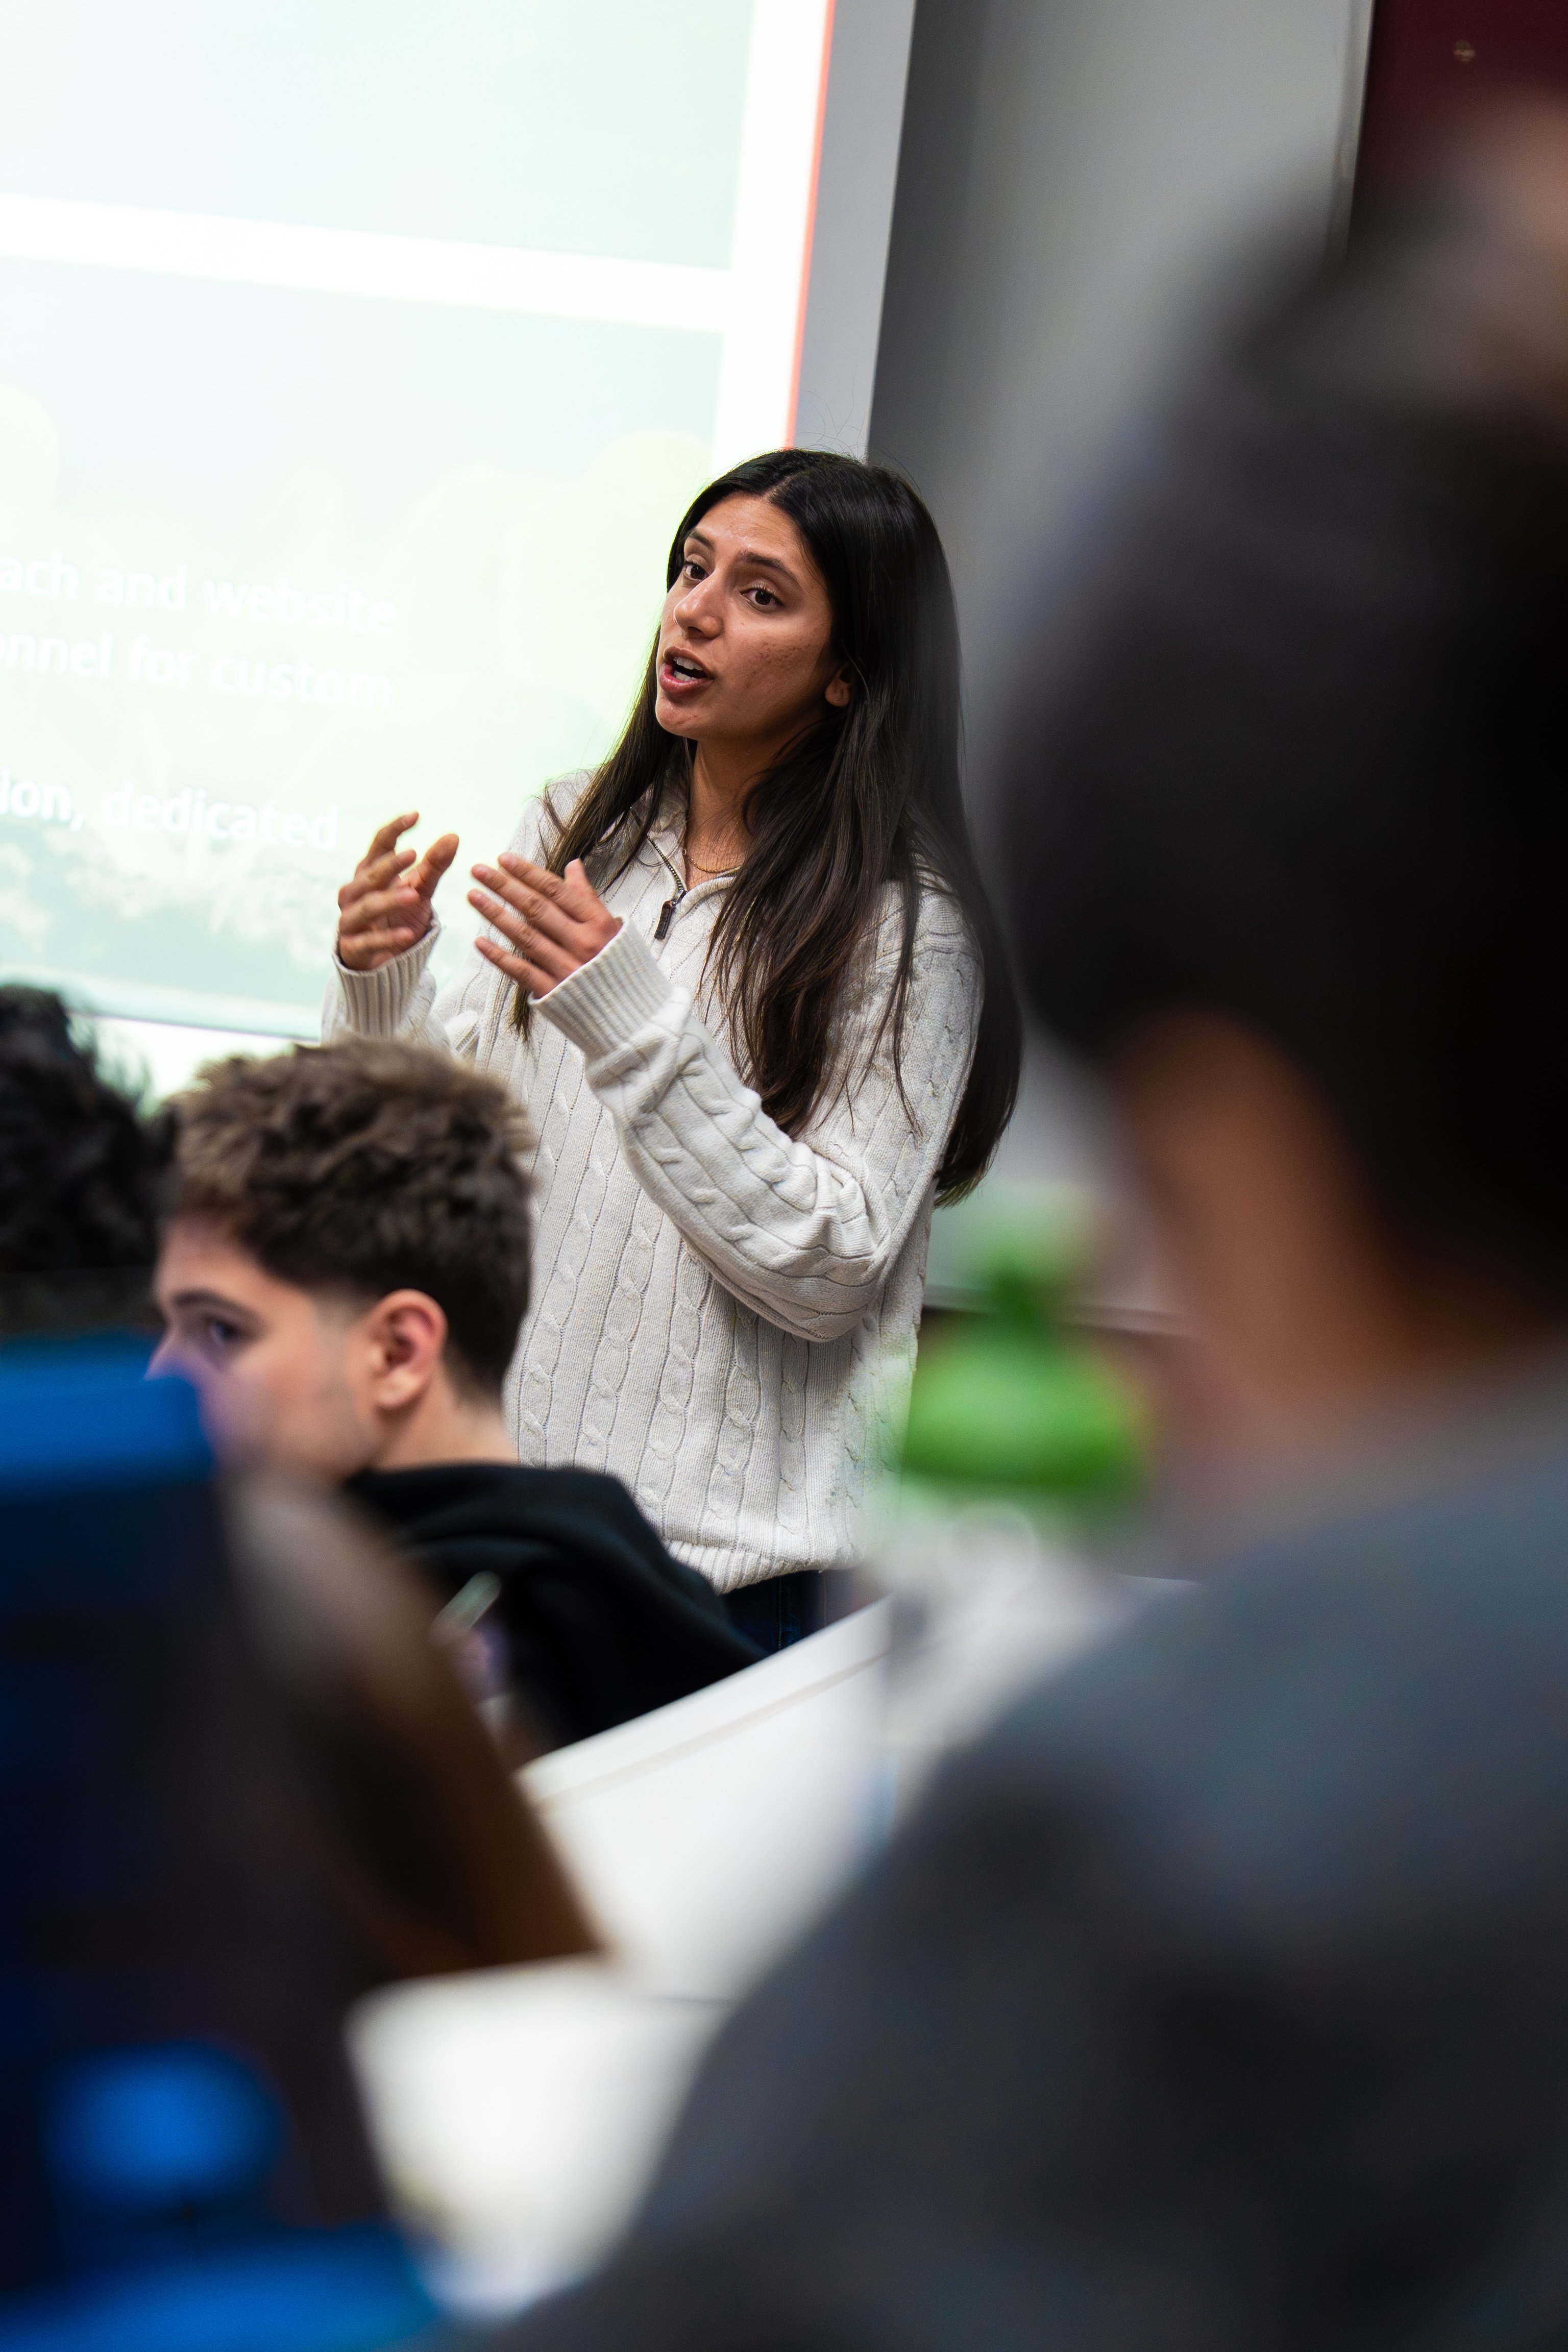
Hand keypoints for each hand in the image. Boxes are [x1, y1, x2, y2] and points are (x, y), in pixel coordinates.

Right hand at [336, 814, 458, 972]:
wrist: (385, 961)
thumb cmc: (399, 918)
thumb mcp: (420, 891)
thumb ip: (433, 866)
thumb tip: (453, 836)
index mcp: (368, 873)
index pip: (378, 845)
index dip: (394, 830)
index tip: (415, 816)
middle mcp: (354, 893)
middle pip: (370, 875)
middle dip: (390, 865)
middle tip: (413, 855)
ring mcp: (350, 920)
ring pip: (367, 906)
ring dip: (389, 899)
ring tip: (413, 895)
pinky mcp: (353, 948)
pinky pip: (369, 941)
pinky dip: (387, 938)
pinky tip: (407, 934)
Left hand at [468, 854, 620, 996]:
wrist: (631, 1014)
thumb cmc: (619, 966)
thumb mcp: (611, 928)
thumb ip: (588, 897)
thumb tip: (572, 866)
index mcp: (597, 924)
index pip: (557, 891)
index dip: (528, 873)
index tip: (504, 859)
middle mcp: (582, 943)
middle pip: (536, 908)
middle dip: (504, 886)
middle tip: (479, 871)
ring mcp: (566, 968)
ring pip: (525, 935)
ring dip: (496, 914)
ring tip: (473, 897)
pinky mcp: (554, 991)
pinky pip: (522, 971)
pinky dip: (499, 957)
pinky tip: (479, 942)